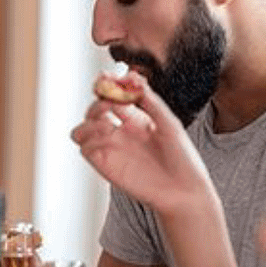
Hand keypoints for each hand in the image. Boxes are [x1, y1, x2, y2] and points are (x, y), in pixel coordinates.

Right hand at [70, 74, 212, 220]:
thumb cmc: (182, 158)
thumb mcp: (168, 122)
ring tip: (105, 121)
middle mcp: (121, 133)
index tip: (106, 77)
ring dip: (88, 121)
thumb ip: (149, 100)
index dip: (106, 85)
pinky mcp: (105, 165)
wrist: (183, 190)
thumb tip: (132, 76)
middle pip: (94, 110)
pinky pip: (85, 148)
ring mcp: (111, 149)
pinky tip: (107, 138)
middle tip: (109, 100)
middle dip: (98, 101)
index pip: (113, 97)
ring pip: (82, 130)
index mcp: (137, 119)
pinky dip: (90, 139)